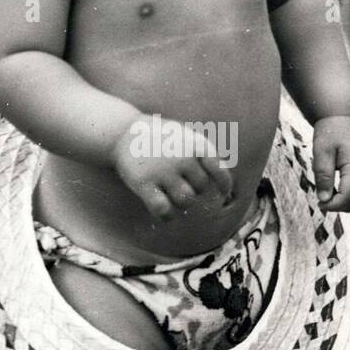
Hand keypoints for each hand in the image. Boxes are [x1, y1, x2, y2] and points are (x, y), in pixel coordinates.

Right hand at [112, 116, 234, 222]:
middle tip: (178, 183)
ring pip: (185, 201)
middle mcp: (182, 157)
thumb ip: (204, 154)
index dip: (224, 185)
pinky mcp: (144, 183)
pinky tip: (164, 214)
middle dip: (193, 190)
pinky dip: (167, 217)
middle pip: (201, 189)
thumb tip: (226, 181)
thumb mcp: (185, 136)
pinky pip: (163, 210)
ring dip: (180, 203)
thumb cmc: (159, 137)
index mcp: (195, 144)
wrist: (122, 132)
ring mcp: (163, 171)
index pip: (219, 171)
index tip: (223, 193)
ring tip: (170, 196)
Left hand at [312, 116, 349, 211]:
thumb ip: (323, 176)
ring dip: (345, 203)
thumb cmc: (330, 132)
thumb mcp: (321, 152)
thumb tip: (323, 199)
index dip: (334, 204)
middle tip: (321, 202)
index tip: (319, 204)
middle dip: (340, 206)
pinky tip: (335, 191)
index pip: (348, 195)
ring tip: (327, 197)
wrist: (343, 118)